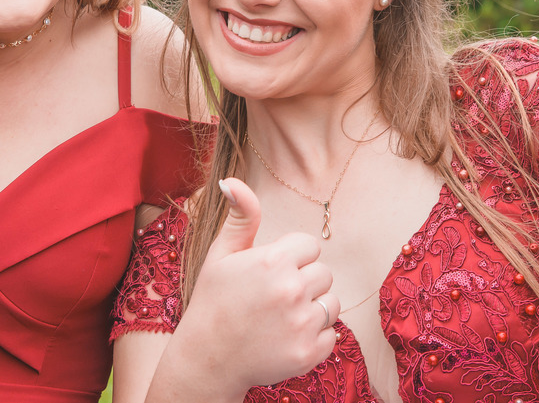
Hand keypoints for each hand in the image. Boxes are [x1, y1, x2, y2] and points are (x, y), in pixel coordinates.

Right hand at [178, 178, 337, 393]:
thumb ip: (240, 217)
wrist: (206, 359)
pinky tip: (287, 337)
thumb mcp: (221, 255)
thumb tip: (231, 180)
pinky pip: (332, 334)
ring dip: (313, 309)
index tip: (271, 273)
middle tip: (274, 298)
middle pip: (323, 274)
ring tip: (282, 317)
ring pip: (332, 303)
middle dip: (304, 282)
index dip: (292, 259)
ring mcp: (301, 324)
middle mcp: (291, 290)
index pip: (311, 247)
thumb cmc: (214, 301)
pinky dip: (315, 337)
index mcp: (273, 261)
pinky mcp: (308, 353)